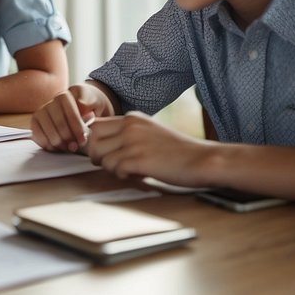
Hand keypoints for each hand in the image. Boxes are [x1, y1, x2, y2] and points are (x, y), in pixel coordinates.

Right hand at [31, 84, 113, 152]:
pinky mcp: (35, 122)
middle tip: (76, 147)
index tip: (83, 139)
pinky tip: (58, 146)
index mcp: (65, 96)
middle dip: (69, 139)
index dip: (77, 129)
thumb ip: (89, 102)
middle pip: (60, 125)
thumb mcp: (94, 101)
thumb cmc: (88, 107)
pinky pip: (38, 136)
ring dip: (60, 144)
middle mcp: (51, 103)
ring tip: (69, 147)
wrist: (79, 109)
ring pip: (50, 133)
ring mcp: (41, 112)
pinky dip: (49, 145)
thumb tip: (82, 105)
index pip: (71, 115)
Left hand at [86, 111, 214, 185]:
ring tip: (129, 170)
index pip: (95, 126)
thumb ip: (129, 135)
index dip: (96, 142)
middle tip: (114, 165)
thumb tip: (105, 149)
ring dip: (111, 168)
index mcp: (132, 118)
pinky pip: (115, 169)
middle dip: (98, 156)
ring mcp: (134, 142)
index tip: (107, 153)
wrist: (203, 159)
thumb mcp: (150, 132)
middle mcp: (130, 126)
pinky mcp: (139, 159)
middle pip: (91, 140)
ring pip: (101, 157)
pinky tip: (138, 175)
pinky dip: (123, 176)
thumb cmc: (178, 151)